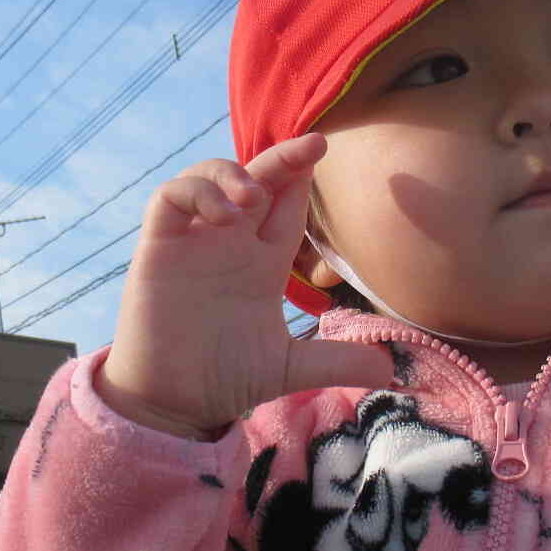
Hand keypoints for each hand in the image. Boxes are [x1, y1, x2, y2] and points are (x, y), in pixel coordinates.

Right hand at [100, 133, 392, 435]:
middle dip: (285, 157)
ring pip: (209, 176)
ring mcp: (194, 242)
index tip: (326, 152)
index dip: (303, 175)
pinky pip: (170, 198)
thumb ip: (338, 361)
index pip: (287, 203)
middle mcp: (230, 243)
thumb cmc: (224, 378)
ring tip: (251, 197)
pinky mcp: (158, 248)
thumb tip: (391, 369)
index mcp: (262, 261)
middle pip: (258, 179)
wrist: (173, 405)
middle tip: (315, 145)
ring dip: (233, 173)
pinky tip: (221, 216)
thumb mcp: (290, 368)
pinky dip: (195, 193)